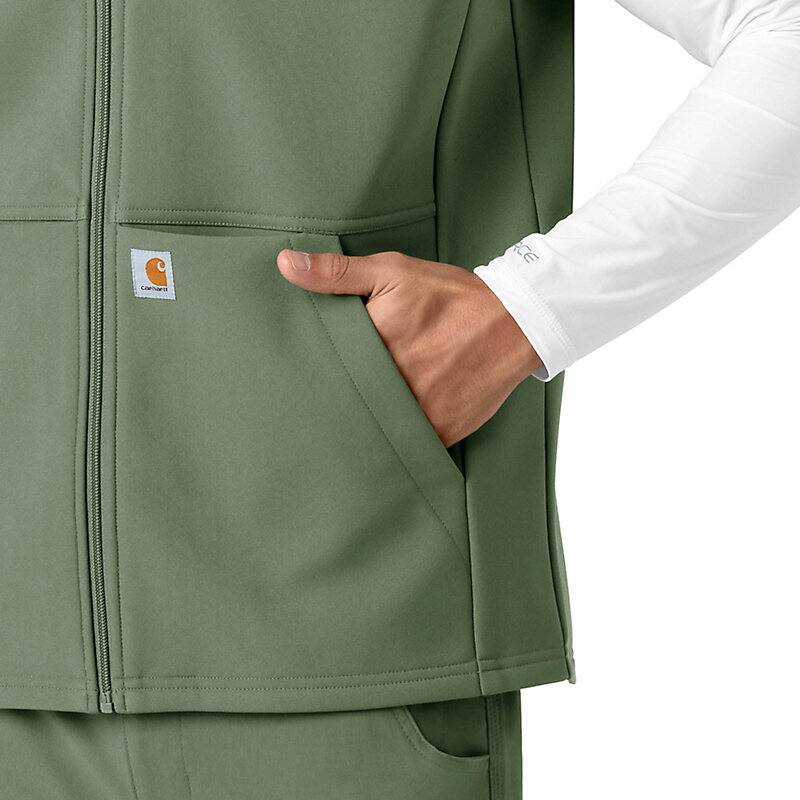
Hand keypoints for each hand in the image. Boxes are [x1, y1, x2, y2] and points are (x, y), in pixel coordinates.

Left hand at [277, 249, 541, 446]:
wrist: (514, 324)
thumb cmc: (450, 297)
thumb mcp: (393, 272)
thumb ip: (337, 273)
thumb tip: (285, 265)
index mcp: (375, 346)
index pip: (326, 371)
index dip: (311, 377)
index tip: (296, 381)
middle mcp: (396, 385)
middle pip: (348, 406)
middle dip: (332, 406)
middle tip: (310, 409)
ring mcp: (421, 413)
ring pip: (374, 432)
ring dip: (360, 429)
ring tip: (340, 427)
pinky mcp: (442, 433)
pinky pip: (407, 446)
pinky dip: (394, 443)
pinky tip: (381, 435)